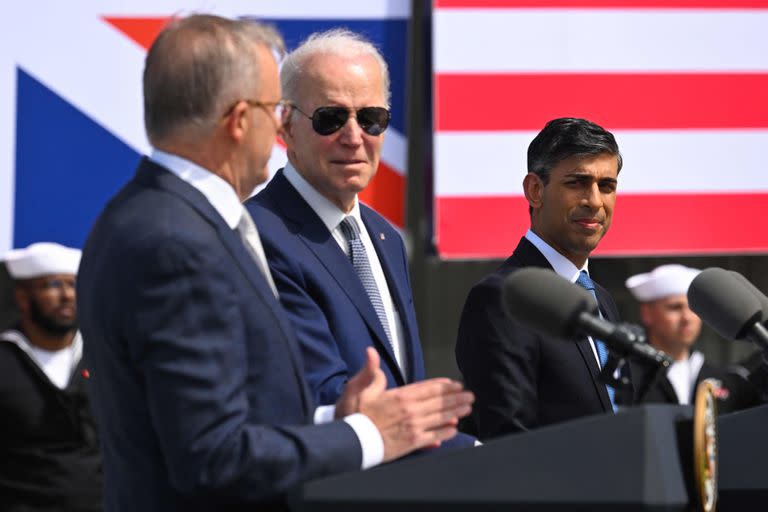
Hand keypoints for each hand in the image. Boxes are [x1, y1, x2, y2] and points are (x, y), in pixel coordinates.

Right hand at [337, 348, 473, 461]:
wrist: (350, 442)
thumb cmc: (353, 415)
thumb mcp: (357, 388)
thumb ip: (370, 371)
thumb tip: (371, 352)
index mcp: (399, 396)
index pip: (427, 388)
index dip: (443, 386)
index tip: (455, 384)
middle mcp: (410, 410)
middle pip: (439, 402)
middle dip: (456, 398)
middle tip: (470, 395)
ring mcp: (413, 427)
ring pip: (440, 418)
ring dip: (456, 412)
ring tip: (467, 408)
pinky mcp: (412, 443)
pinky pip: (434, 436)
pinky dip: (445, 433)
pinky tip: (454, 429)